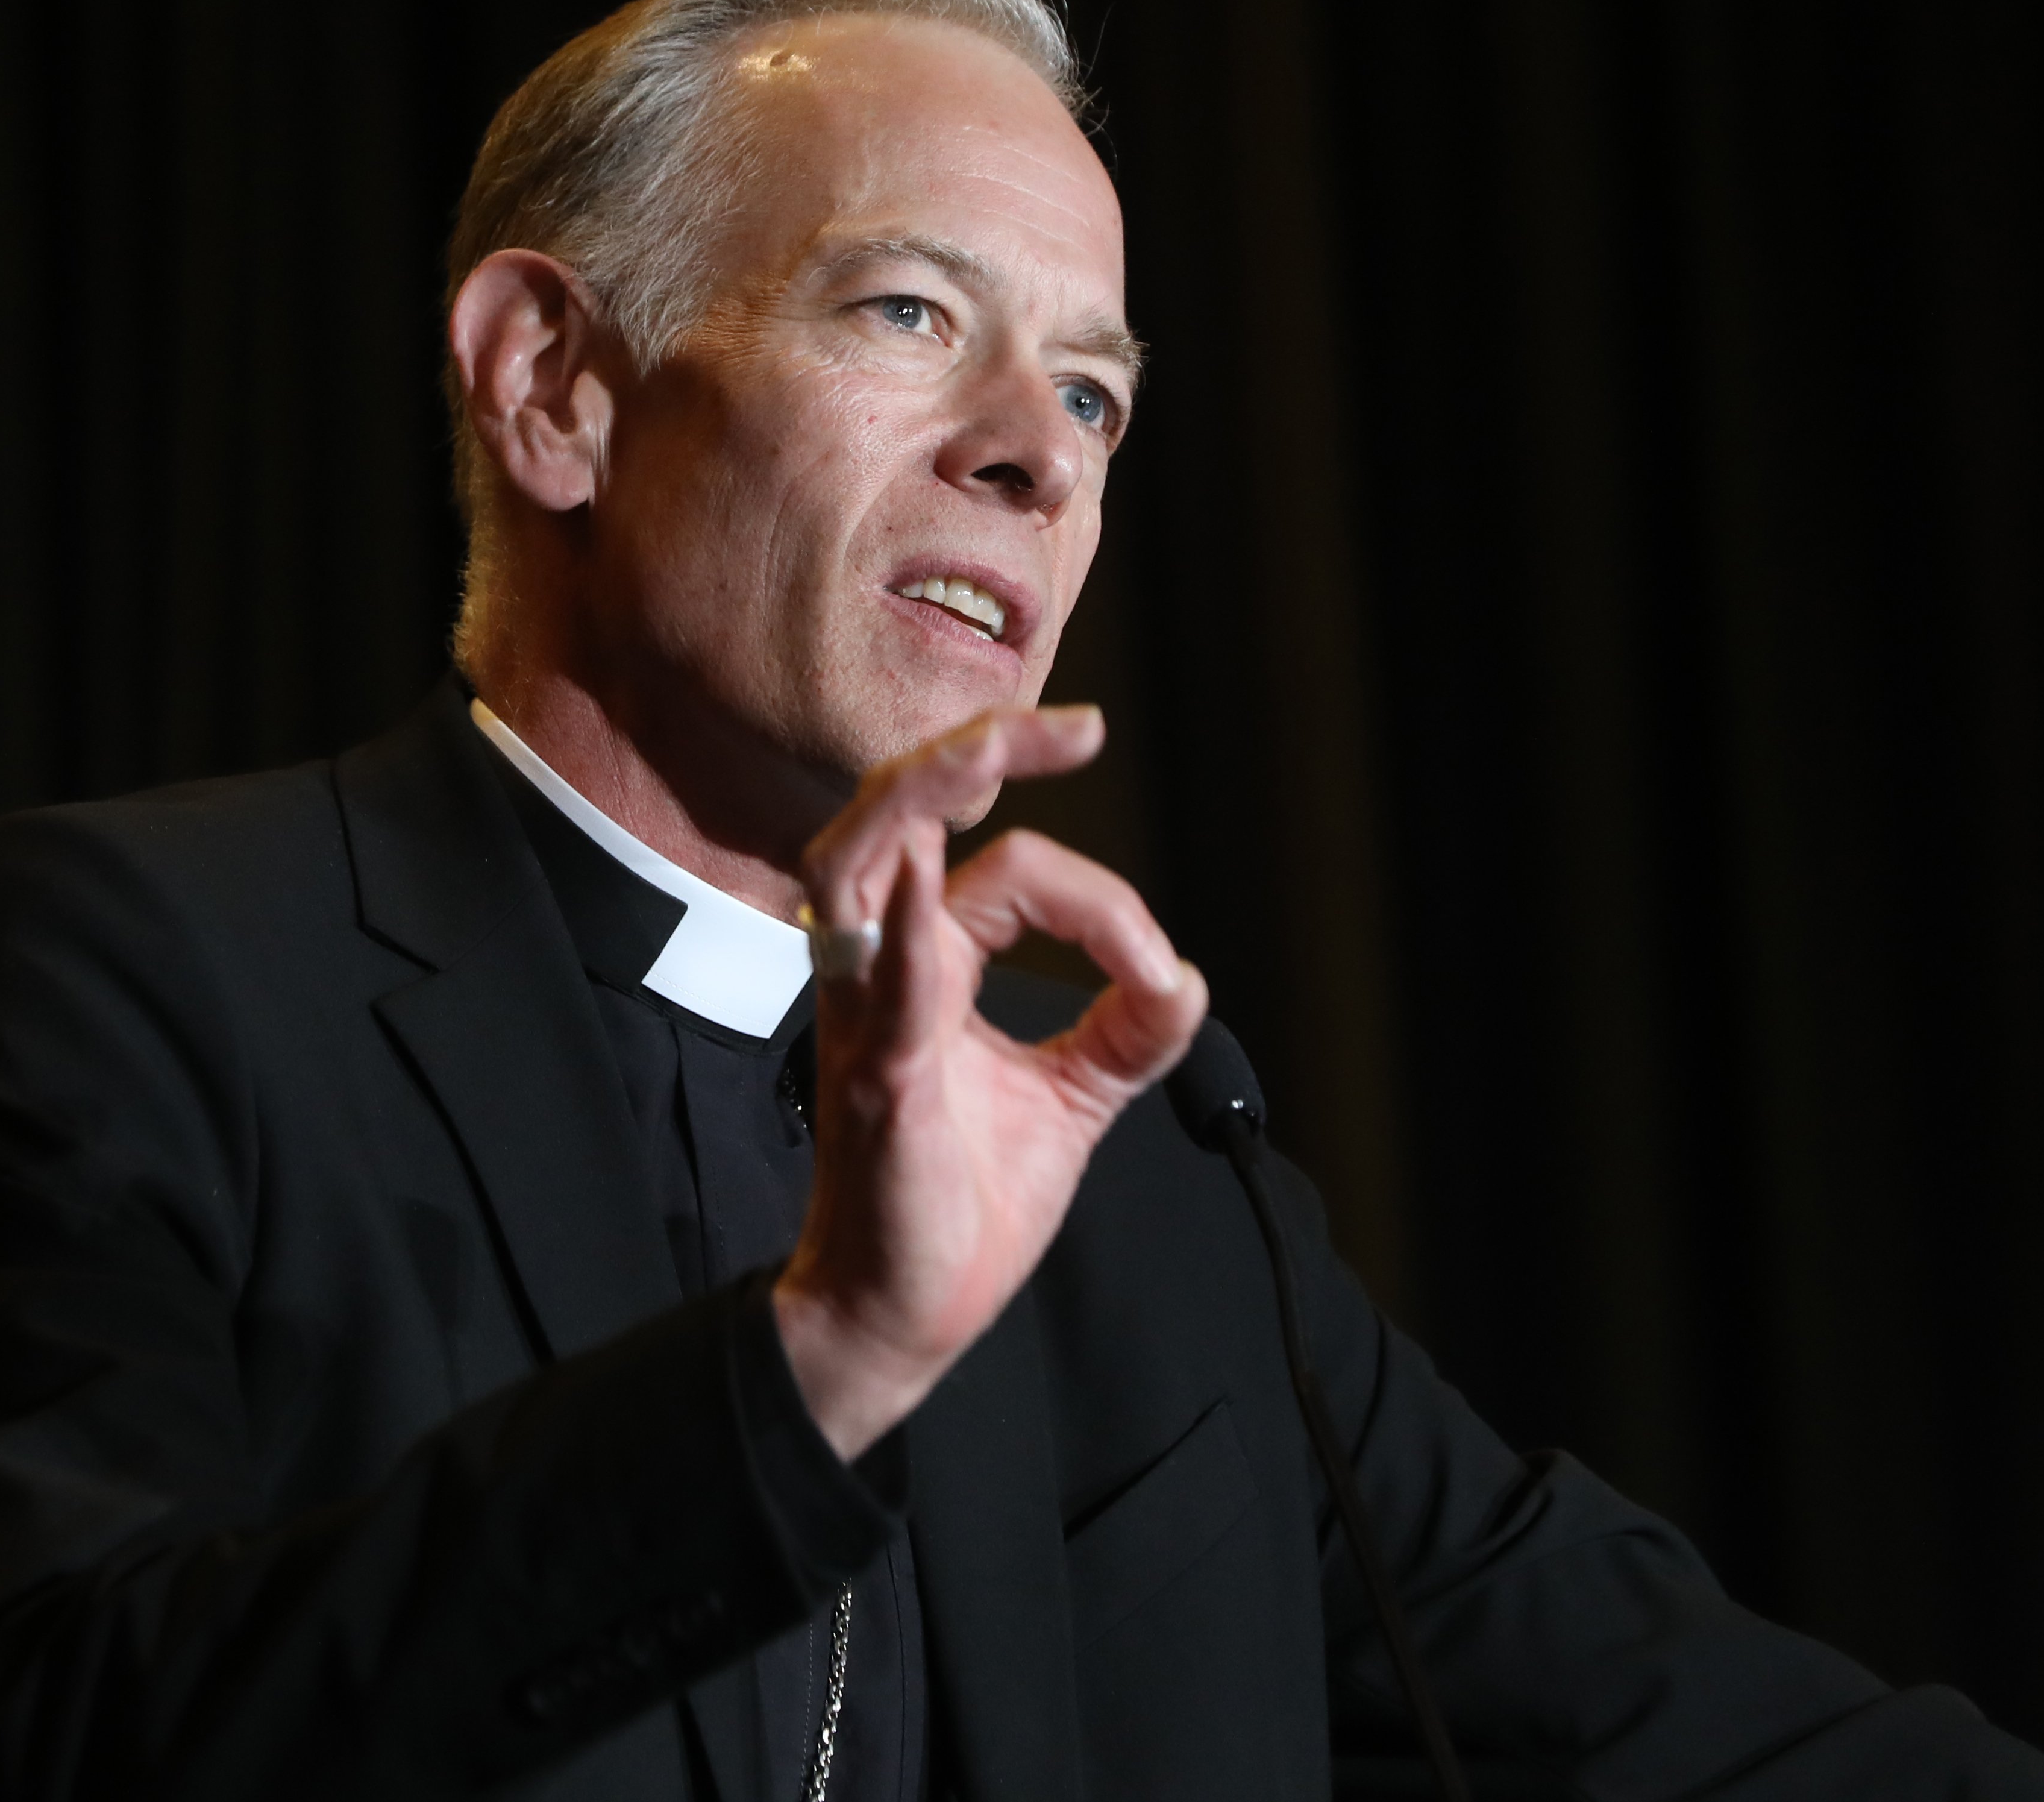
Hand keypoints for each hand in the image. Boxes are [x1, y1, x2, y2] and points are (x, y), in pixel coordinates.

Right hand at [771, 705, 1208, 1457]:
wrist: (905, 1315)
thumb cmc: (959, 1206)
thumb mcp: (1068, 1101)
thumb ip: (1122, 1034)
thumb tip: (1186, 982)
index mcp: (925, 968)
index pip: (1004, 872)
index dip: (1098, 899)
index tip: (1157, 970)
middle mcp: (881, 974)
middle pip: (901, 820)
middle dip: (976, 756)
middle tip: (1072, 729)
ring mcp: (866, 1021)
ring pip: (857, 866)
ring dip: (920, 802)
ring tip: (985, 759)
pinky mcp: (873, 1084)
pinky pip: (877, 990)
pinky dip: (902, 934)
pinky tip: (926, 884)